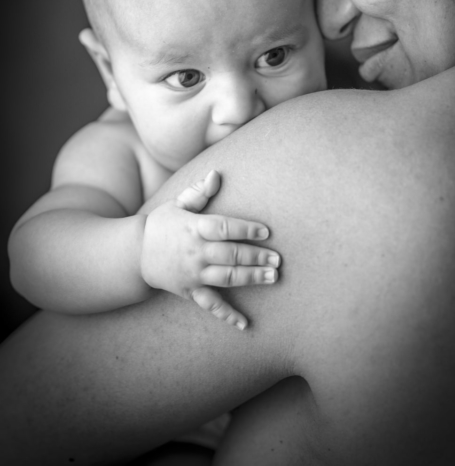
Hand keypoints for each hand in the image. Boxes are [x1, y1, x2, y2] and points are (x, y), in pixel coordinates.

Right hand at [140, 170, 279, 329]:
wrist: (134, 254)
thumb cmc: (161, 225)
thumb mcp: (177, 203)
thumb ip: (199, 191)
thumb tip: (216, 174)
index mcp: (194, 227)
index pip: (223, 227)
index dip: (245, 229)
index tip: (266, 231)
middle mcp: (195, 252)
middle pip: (230, 255)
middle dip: (256, 257)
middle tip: (278, 259)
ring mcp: (193, 274)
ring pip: (226, 278)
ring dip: (251, 278)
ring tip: (273, 277)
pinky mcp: (190, 292)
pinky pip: (211, 305)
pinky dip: (227, 316)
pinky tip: (245, 324)